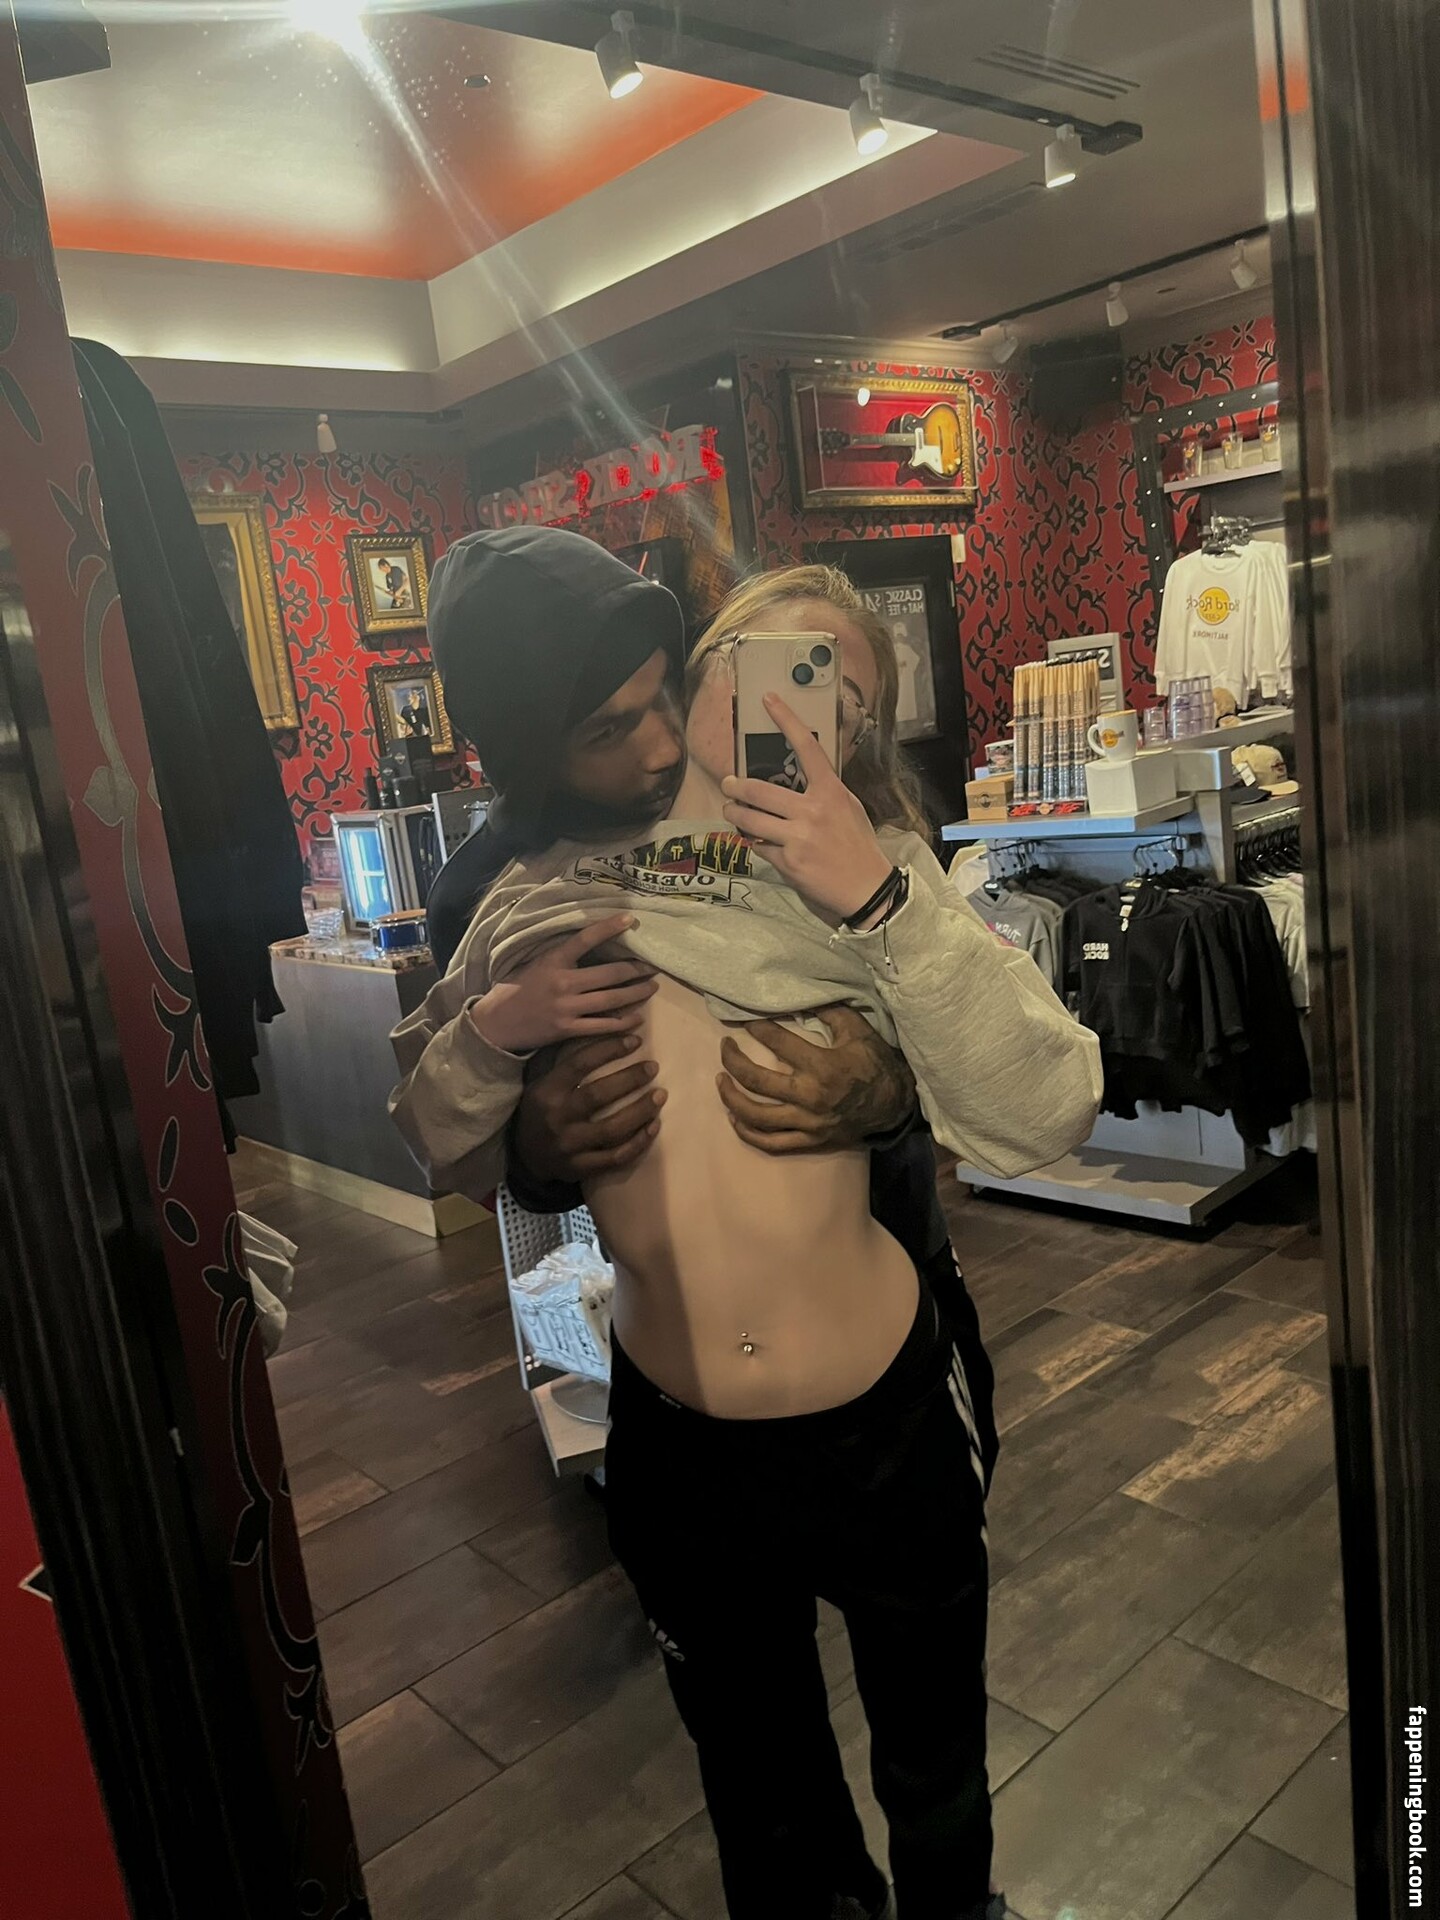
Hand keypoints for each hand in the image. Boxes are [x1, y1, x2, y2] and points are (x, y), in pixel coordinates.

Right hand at [470, 913, 656, 1054]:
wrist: (495, 1023)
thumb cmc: (515, 989)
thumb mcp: (535, 963)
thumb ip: (561, 957)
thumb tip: (591, 945)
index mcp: (553, 960)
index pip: (585, 939)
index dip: (608, 927)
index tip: (630, 919)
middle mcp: (563, 982)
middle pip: (610, 974)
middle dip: (635, 969)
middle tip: (653, 966)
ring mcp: (566, 1007)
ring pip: (612, 1000)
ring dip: (636, 993)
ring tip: (651, 987)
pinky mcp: (567, 1029)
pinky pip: (603, 1026)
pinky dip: (623, 1022)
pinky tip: (637, 1018)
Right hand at [513, 1034, 666, 1182]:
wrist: (524, 1158)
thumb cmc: (541, 1111)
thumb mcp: (542, 1084)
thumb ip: (567, 1065)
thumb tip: (605, 1035)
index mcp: (547, 1091)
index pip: (580, 1064)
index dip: (609, 1050)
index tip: (635, 1041)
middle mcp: (557, 1117)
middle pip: (599, 1095)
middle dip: (631, 1079)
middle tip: (653, 1068)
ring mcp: (569, 1145)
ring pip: (612, 1128)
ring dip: (641, 1111)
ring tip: (660, 1095)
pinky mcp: (580, 1168)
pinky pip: (616, 1157)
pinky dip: (639, 1142)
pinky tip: (653, 1126)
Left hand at [716, 1005, 916, 1152]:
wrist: (896, 1105)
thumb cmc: (875, 1063)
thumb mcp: (857, 1030)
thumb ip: (829, 1011)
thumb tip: (800, 997)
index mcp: (822, 1067)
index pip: (778, 1043)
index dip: (757, 1027)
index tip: (746, 1020)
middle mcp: (810, 1097)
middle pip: (756, 1080)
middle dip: (732, 1060)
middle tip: (725, 1047)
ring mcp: (808, 1123)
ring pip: (756, 1116)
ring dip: (731, 1097)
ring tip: (721, 1080)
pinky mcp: (809, 1140)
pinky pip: (771, 1143)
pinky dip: (748, 1133)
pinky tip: (735, 1119)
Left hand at [721, 695, 892, 919]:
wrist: (866, 888)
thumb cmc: (858, 845)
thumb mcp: (849, 808)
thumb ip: (824, 791)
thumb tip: (798, 779)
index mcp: (831, 791)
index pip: (807, 748)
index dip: (786, 720)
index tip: (768, 701)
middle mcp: (812, 811)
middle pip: (758, 790)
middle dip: (735, 786)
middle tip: (728, 784)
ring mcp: (797, 837)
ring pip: (749, 819)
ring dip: (734, 813)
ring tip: (730, 809)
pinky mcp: (787, 862)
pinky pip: (758, 846)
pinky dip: (754, 842)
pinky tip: (755, 840)